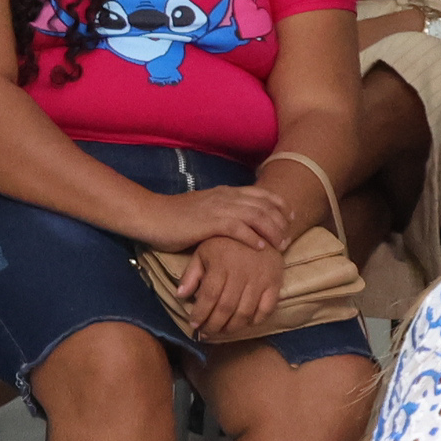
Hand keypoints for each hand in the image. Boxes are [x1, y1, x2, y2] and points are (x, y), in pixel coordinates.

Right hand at [133, 183, 292, 258]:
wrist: (150, 215)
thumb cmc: (173, 217)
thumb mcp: (202, 208)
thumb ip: (220, 211)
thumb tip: (233, 221)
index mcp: (225, 192)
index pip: (261, 194)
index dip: (279, 205)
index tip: (289, 217)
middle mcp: (225, 197)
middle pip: (264, 205)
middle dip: (280, 221)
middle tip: (288, 237)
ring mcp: (218, 208)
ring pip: (256, 216)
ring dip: (272, 230)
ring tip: (280, 244)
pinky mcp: (210, 222)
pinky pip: (239, 228)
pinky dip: (253, 238)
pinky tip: (260, 248)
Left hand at [179, 229, 282, 338]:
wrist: (260, 227)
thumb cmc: (226, 242)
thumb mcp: (203, 251)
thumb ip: (191, 273)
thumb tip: (181, 295)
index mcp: (221, 264)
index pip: (209, 297)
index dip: (200, 314)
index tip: (193, 325)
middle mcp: (241, 273)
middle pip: (226, 308)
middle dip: (213, 325)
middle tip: (206, 333)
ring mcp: (260, 278)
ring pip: (245, 312)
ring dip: (232, 327)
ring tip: (222, 331)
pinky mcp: (275, 281)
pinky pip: (268, 308)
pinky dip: (257, 320)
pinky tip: (246, 323)